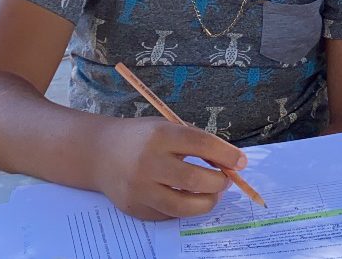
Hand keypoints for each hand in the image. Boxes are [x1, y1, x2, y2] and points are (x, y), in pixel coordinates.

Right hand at [95, 117, 247, 219]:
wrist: (100, 152)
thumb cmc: (143, 137)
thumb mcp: (168, 127)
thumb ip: (196, 142)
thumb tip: (231, 162)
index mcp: (160, 135)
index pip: (202, 144)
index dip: (226, 154)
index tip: (242, 161)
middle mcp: (148, 162)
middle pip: (195, 179)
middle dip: (219, 182)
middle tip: (226, 180)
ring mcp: (139, 188)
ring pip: (183, 205)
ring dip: (207, 201)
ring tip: (213, 193)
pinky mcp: (135, 207)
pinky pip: (169, 214)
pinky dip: (185, 208)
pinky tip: (189, 198)